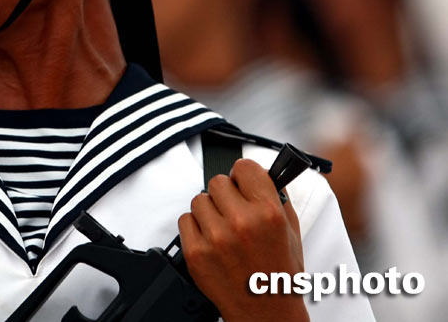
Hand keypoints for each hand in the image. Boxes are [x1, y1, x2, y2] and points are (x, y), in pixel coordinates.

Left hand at [178, 158, 308, 321]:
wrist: (266, 312)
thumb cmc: (279, 275)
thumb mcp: (291, 231)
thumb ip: (275, 197)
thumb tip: (261, 173)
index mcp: (268, 213)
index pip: (244, 167)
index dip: (243, 175)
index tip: (243, 183)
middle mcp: (241, 222)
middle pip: (217, 182)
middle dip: (225, 195)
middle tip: (234, 211)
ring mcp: (216, 238)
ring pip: (199, 200)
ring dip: (209, 211)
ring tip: (224, 230)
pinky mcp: (196, 252)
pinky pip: (185, 220)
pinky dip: (195, 228)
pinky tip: (212, 241)